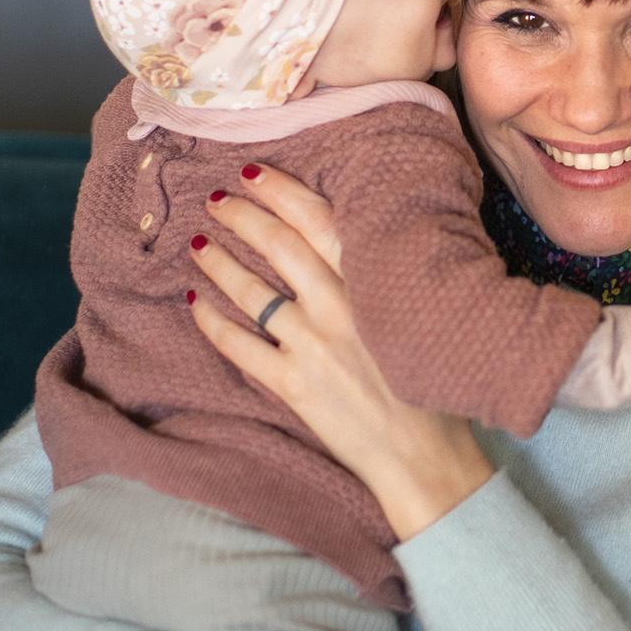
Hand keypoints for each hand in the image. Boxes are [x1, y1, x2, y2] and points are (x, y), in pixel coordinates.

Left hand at [188, 165, 491, 540]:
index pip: (320, 221)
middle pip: (279, 246)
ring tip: (199, 243)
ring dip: (220, 262)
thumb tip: (365, 238)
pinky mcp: (293, 386)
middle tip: (218, 200)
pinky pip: (240, 346)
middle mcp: (339, 308)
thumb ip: (388, 277)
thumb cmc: (434, 386)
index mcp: (373, 285)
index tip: (255, 174)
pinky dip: (213, 323)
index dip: (283, 193)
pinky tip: (197, 305)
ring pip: (252, 291)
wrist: (424, 456)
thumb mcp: (422, 314)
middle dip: (244, 216)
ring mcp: (312, 347)